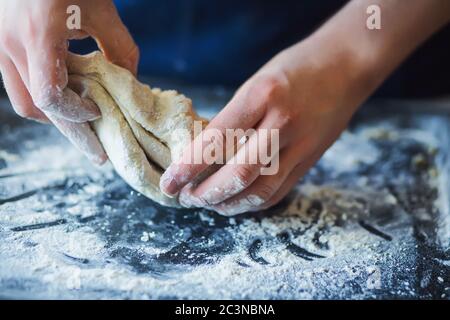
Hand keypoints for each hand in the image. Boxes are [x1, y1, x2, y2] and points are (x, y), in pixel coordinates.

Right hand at [0, 0, 138, 163]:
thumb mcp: (102, 9)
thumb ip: (120, 49)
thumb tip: (131, 83)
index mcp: (35, 35)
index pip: (48, 96)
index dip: (75, 114)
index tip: (98, 115)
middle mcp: (8, 43)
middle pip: (35, 108)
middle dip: (69, 131)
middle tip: (96, 151)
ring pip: (22, 99)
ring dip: (53, 115)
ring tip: (83, 125)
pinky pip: (18, 82)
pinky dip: (42, 95)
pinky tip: (67, 98)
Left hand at [160, 38, 374, 214]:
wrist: (346, 67)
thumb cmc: (295, 69)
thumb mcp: (257, 80)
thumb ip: (235, 117)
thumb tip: (205, 152)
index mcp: (263, 95)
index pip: (217, 139)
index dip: (188, 166)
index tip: (169, 182)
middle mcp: (282, 123)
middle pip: (239, 173)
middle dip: (206, 193)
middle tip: (185, 198)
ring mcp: (301, 146)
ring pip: (260, 190)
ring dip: (228, 204)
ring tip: (206, 204)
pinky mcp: (310, 161)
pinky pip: (278, 192)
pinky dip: (252, 203)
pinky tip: (235, 203)